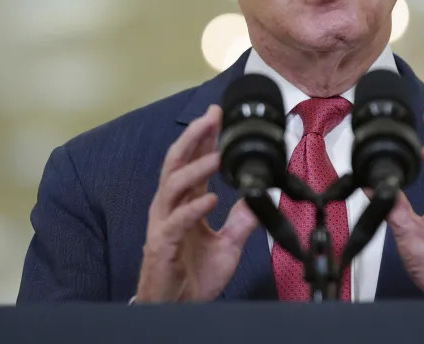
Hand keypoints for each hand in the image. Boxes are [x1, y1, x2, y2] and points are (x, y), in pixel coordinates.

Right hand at [135, 105, 257, 301]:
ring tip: (218, 157)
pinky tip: (210, 199)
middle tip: (211, 117)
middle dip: (193, 137)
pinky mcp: (162, 244)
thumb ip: (242, 220)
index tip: (218, 115)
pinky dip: (193, 208)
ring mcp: (164, 224)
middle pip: (176, 162)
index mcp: (184, 203)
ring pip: (173, 185)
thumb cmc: (193, 275)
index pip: (192, 162)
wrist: (179, 307)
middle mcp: (170, 207)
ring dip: (197, 168)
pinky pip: (176, 221)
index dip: (204, 137)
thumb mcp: (228, 244)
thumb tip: (261, 198)